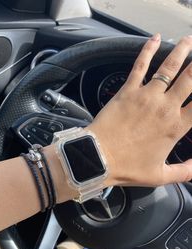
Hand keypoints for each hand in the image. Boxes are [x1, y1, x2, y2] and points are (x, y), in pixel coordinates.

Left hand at [88, 33, 191, 186]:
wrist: (98, 158)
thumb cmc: (128, 168)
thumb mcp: (160, 176)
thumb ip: (185, 172)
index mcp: (176, 127)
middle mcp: (165, 107)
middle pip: (190, 78)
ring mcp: (146, 96)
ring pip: (169, 68)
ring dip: (181, 51)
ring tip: (188, 40)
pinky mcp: (127, 91)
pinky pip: (139, 65)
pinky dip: (147, 50)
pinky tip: (154, 39)